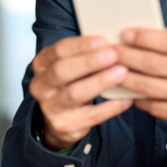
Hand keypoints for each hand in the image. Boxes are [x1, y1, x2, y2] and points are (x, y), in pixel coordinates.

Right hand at [28, 35, 133, 150]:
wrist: (61, 120)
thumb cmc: (71, 84)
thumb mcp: (71, 66)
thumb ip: (84, 55)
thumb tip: (112, 42)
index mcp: (41, 65)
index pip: (58, 50)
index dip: (81, 45)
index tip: (103, 41)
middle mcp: (41, 86)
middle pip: (62, 71)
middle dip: (89, 61)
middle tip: (113, 54)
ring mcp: (50, 107)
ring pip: (75, 93)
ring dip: (100, 81)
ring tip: (122, 73)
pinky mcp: (64, 125)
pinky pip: (91, 116)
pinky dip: (110, 107)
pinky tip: (126, 99)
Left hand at [115, 28, 166, 153]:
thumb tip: (137, 34)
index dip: (144, 37)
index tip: (124, 33)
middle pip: (154, 64)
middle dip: (126, 56)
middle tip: (108, 51)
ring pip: (148, 86)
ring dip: (124, 77)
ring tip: (107, 70)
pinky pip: (152, 105)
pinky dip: (134, 96)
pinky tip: (123, 89)